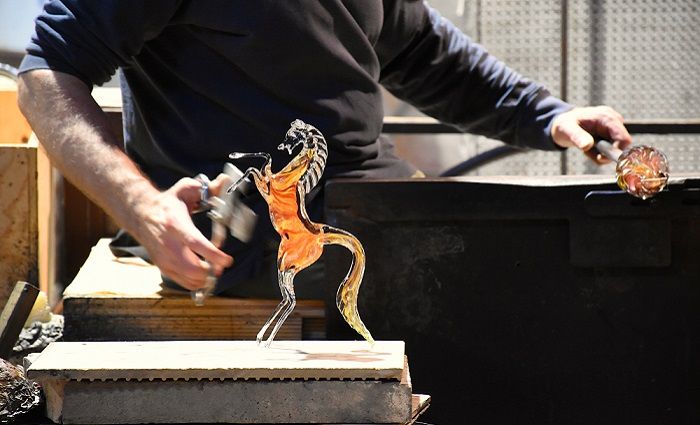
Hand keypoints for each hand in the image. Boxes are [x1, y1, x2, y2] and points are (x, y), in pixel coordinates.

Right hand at [133, 176, 233, 290]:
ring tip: (215, 269)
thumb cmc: (168, 203)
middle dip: (211, 270)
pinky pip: (182, 282)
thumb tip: (224, 181)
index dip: (213, 255)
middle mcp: (167, 243)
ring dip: (205, 277)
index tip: (227, 260)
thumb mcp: (186, 189)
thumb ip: (207, 187)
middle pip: (192, 268)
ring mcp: (164, 258)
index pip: (195, 243)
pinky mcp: (162, 266)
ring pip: (188, 278)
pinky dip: (196, 282)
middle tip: (222, 265)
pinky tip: (203, 273)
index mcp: (175, 224)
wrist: (141, 214)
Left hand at [551, 106, 632, 163]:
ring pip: (614, 150)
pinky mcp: (612, 134)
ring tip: (585, 147)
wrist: (564, 123)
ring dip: (599, 153)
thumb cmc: (564, 124)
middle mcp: (614, 121)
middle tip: (587, 152)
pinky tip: (590, 146)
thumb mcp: (567, 130)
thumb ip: (577, 137)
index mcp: (607, 118)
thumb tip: (588, 146)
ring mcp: (614, 128)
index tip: (599, 158)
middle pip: (622, 146)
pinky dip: (598, 152)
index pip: (624, 139)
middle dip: (604, 154)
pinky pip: (609, 150)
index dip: (617, 152)